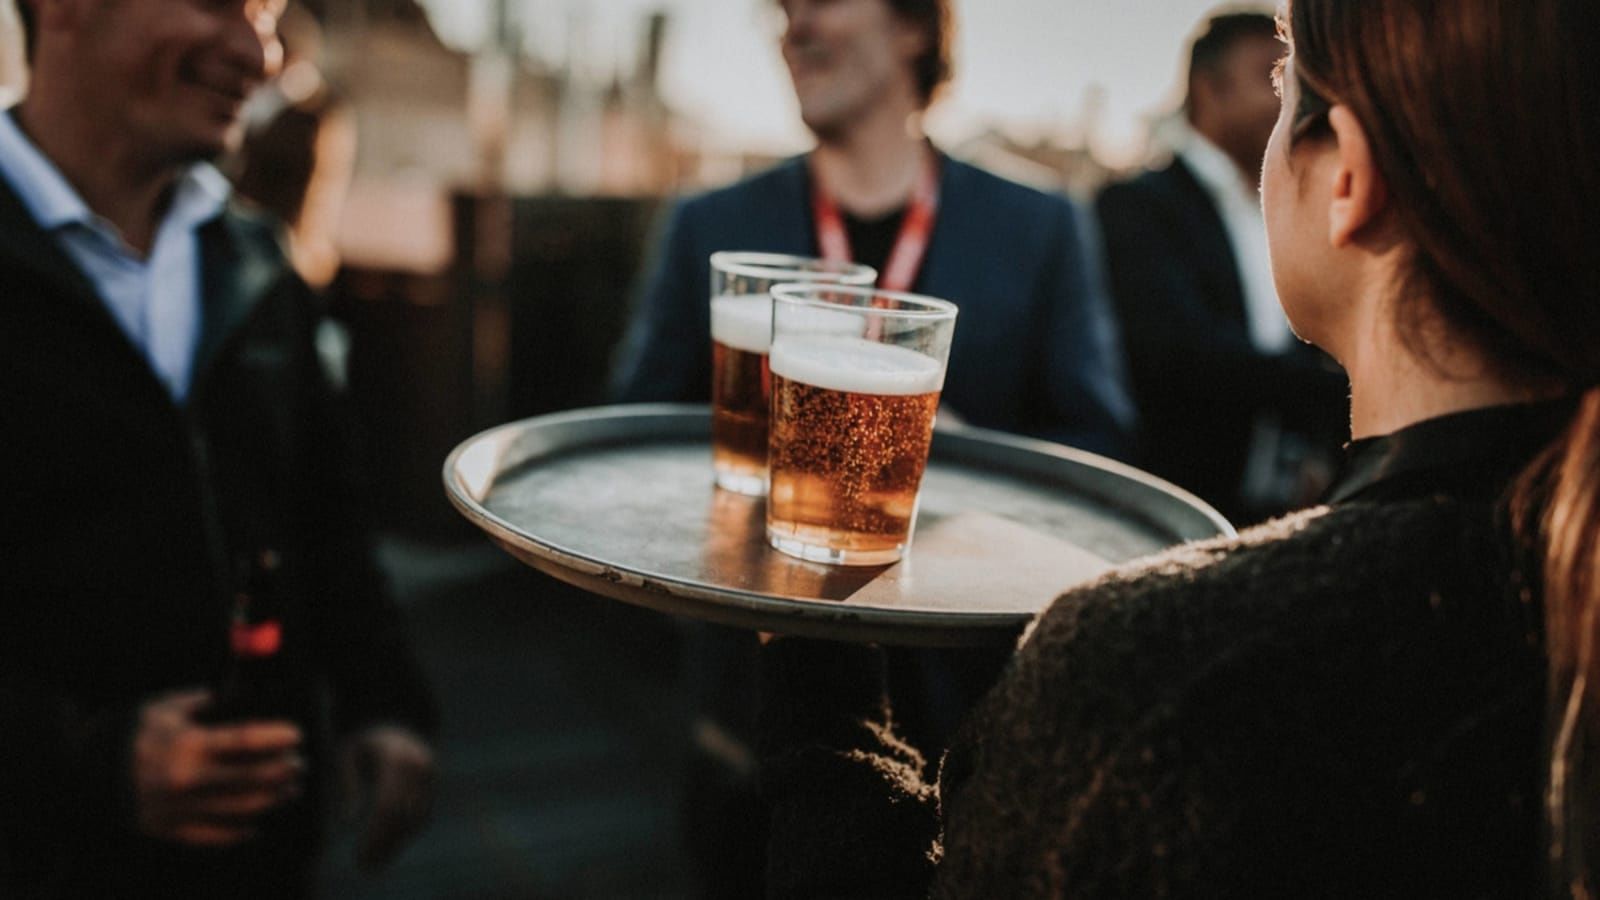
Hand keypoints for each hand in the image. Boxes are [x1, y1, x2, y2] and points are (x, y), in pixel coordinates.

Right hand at [132, 690, 303, 846]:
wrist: (88, 773)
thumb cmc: (133, 734)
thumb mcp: (164, 708)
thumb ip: (204, 700)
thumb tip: (242, 691)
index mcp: (187, 746)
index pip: (246, 740)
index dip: (277, 737)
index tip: (296, 734)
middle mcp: (188, 780)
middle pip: (253, 778)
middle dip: (284, 770)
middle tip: (299, 763)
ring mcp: (182, 809)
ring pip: (243, 809)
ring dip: (274, 798)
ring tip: (290, 788)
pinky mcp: (173, 830)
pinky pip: (218, 835)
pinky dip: (243, 829)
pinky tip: (259, 820)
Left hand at [340, 725, 434, 872]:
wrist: (399, 722)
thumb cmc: (366, 742)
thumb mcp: (348, 755)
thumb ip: (347, 785)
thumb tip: (348, 821)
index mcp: (396, 758)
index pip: (387, 804)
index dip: (374, 833)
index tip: (359, 852)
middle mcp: (419, 768)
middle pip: (402, 815)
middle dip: (384, 843)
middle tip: (365, 864)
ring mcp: (431, 776)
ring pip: (415, 819)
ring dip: (396, 843)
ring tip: (374, 861)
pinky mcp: (435, 786)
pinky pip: (422, 816)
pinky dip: (406, 834)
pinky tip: (387, 846)